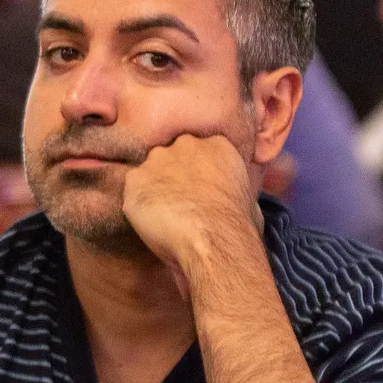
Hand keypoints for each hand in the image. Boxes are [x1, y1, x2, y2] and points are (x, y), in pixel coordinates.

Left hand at [121, 135, 261, 295]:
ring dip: (154, 190)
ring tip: (164, 217)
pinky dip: (138, 206)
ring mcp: (158, 160)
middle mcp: (186, 144)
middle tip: (179, 204)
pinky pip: (133, 190)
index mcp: (217, 144)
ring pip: (150, 172)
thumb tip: (239, 201)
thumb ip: (236, 190)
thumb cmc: (237, 225)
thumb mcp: (250, 201)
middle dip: (173, 176)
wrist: (213, 238)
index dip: (197, 173)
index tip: (199, 192)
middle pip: (173, 156)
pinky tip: (150, 222)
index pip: (201, 151)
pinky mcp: (135, 179)